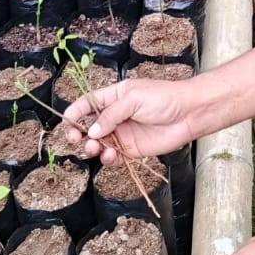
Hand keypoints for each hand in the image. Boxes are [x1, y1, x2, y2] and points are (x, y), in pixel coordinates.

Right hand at [61, 79, 197, 162]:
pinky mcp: (131, 149)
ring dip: (91, 147)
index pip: (88, 103)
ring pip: (98, 143)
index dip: (75, 112)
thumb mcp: (133, 98)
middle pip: (88, 126)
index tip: (65, 121)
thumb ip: (111, 114)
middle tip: (74, 140)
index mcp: (114, 97)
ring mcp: (122, 133)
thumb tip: (91, 131)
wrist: (189, 114)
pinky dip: (107, 158)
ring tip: (94, 148)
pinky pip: (113, 156)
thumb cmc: (164, 98)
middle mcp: (115, 115)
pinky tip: (111, 155)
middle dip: (78, 133)